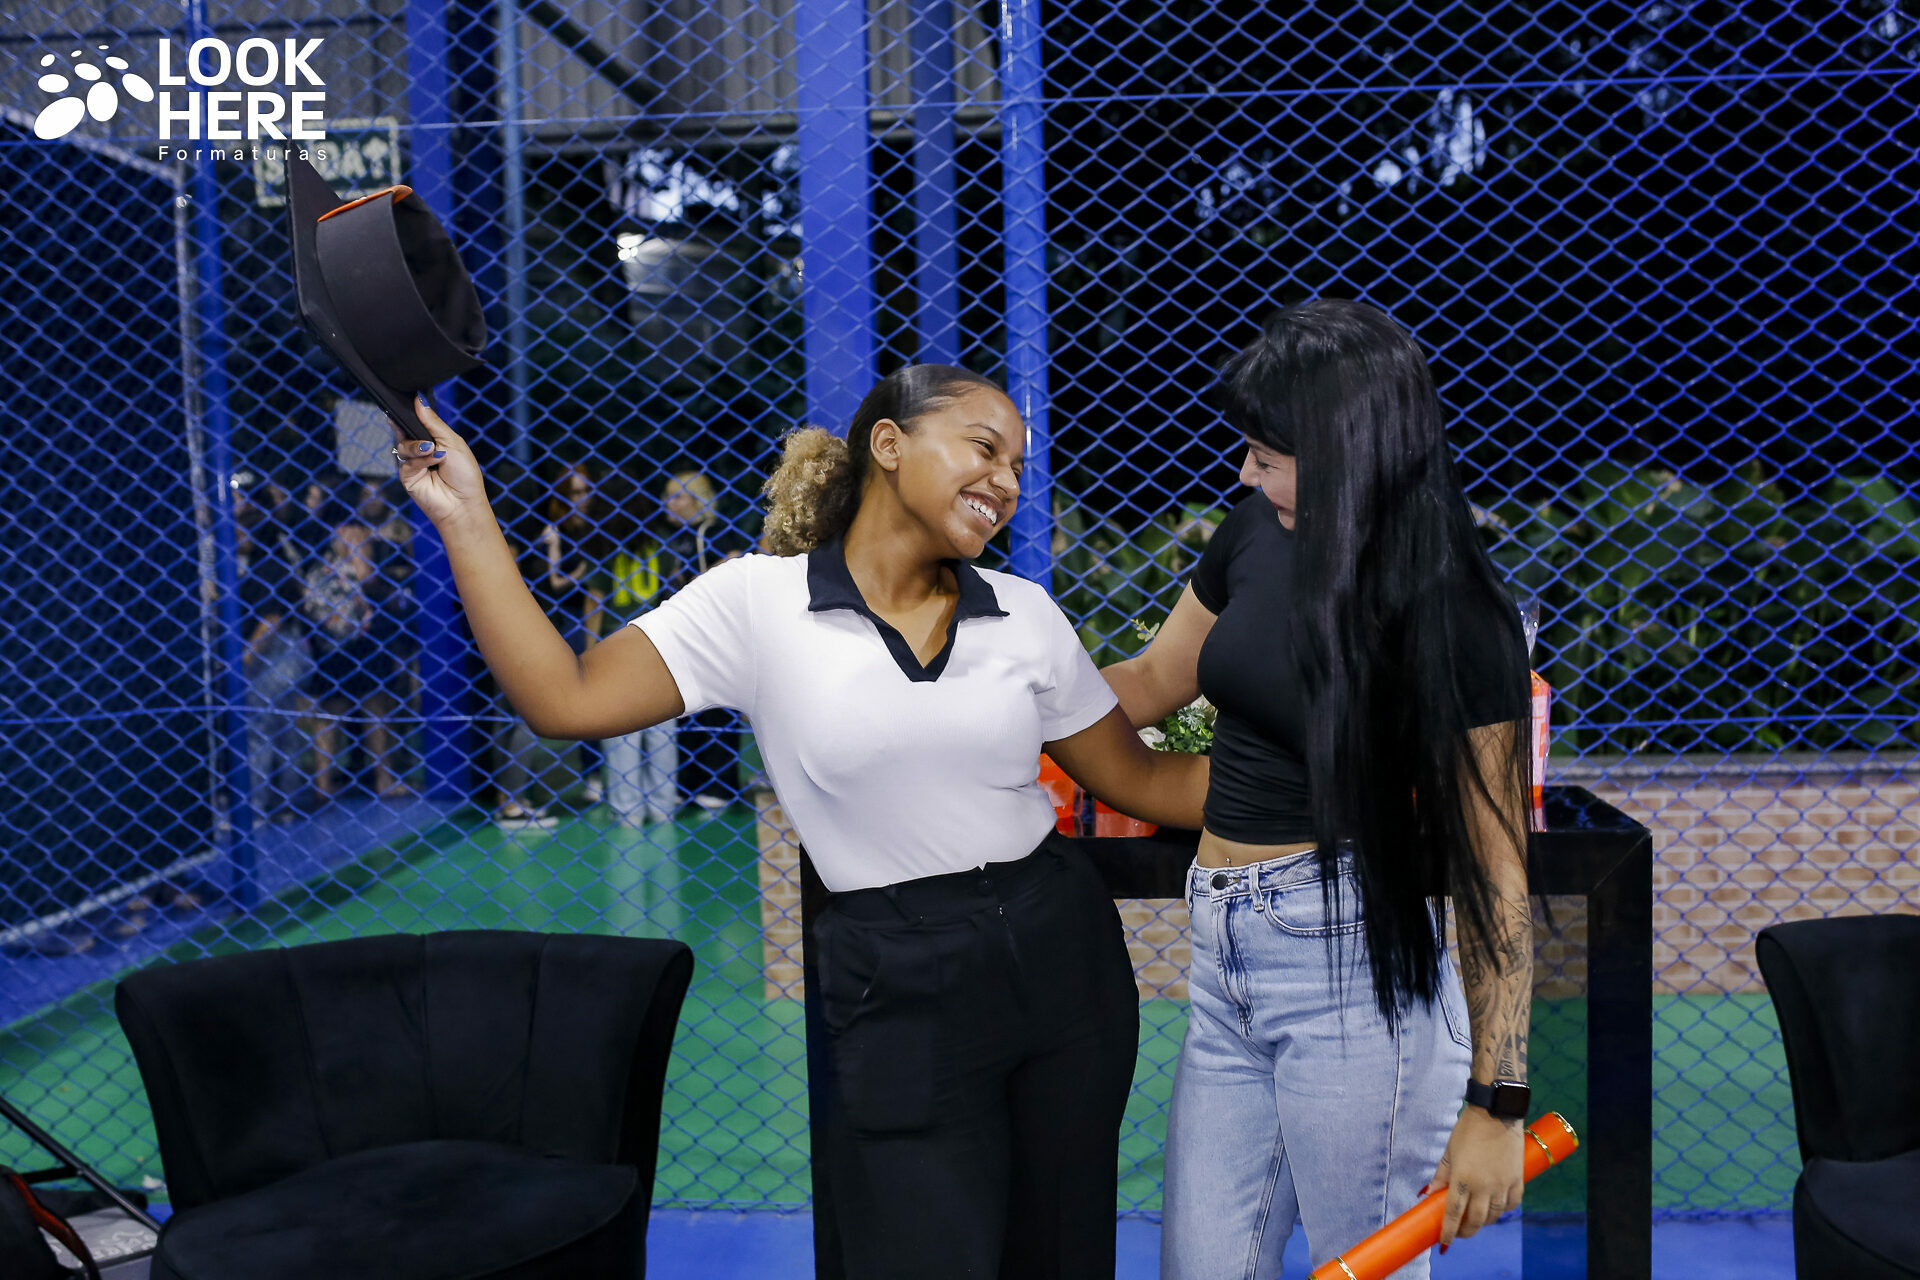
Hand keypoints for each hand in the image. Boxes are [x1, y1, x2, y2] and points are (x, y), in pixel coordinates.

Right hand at [390, 396, 484, 527]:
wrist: (464, 503)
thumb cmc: (464, 474)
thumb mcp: (453, 442)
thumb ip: (433, 422)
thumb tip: (418, 400)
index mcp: (433, 440)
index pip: (417, 421)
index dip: (411, 412)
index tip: (408, 400)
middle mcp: (421, 450)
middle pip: (405, 431)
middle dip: (410, 427)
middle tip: (417, 424)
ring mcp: (412, 463)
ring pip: (403, 445)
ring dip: (419, 446)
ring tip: (433, 452)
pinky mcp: (407, 476)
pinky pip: (406, 461)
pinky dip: (420, 460)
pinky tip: (433, 462)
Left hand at [1429, 1105, 1524, 1247]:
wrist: (1496, 1113)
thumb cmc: (1468, 1130)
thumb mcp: (1449, 1152)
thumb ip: (1441, 1176)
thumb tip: (1429, 1194)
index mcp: (1463, 1179)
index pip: (1453, 1213)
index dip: (1448, 1231)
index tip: (1444, 1243)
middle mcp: (1484, 1186)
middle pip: (1476, 1221)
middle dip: (1466, 1231)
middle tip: (1460, 1232)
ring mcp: (1502, 1185)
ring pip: (1494, 1216)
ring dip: (1484, 1222)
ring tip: (1476, 1219)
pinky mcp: (1517, 1180)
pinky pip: (1511, 1204)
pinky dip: (1503, 1210)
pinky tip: (1495, 1208)